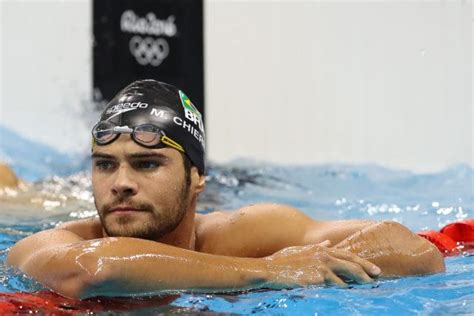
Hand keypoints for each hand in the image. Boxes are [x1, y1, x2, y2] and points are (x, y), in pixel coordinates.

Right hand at [263, 241, 380, 286]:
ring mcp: (321, 265)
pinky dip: (345, 287)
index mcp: (321, 248)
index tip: (372, 268)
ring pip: (347, 273)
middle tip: (378, 276)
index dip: (361, 261)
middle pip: (351, 262)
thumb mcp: (299, 250)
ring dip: (360, 280)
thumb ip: (316, 247)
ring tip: (370, 286)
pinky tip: (351, 291)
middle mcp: (324, 254)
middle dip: (366, 269)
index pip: (347, 254)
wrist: (270, 270)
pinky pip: (336, 283)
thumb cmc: (282, 261)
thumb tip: (328, 243)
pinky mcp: (318, 276)